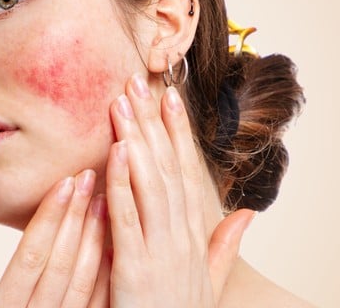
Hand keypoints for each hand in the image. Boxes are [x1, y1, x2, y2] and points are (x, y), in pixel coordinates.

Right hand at [0, 170, 110, 307]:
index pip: (30, 257)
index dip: (49, 218)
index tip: (66, 182)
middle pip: (60, 264)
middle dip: (77, 218)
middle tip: (90, 177)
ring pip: (82, 284)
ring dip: (96, 241)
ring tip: (104, 202)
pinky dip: (104, 276)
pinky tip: (111, 246)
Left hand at [105, 73, 254, 306]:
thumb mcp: (210, 280)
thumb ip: (224, 245)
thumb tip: (245, 212)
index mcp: (195, 236)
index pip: (187, 172)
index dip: (178, 132)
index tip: (169, 97)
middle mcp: (182, 238)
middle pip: (167, 168)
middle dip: (152, 123)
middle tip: (137, 82)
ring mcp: (161, 252)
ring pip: (150, 184)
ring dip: (136, 140)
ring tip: (123, 103)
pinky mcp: (136, 270)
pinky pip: (127, 219)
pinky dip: (122, 184)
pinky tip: (116, 152)